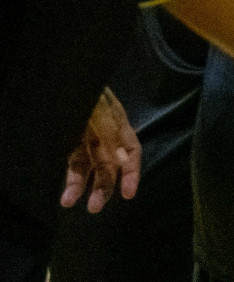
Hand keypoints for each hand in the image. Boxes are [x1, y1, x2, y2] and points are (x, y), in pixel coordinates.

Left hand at [60, 88, 140, 212]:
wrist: (54, 73)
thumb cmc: (82, 87)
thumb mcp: (97, 104)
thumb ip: (110, 130)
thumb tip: (125, 159)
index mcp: (117, 120)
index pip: (131, 151)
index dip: (132, 173)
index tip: (128, 194)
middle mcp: (103, 131)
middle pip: (109, 163)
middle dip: (104, 186)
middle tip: (94, 208)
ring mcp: (83, 135)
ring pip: (87, 165)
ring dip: (81, 186)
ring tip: (68, 203)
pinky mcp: (66, 139)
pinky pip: (71, 161)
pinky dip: (70, 178)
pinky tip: (65, 191)